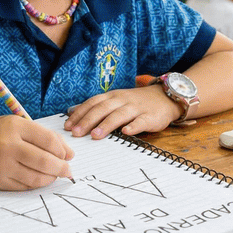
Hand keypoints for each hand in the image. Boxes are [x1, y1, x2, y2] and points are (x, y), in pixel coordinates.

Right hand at [0, 115, 74, 190]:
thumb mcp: (21, 125)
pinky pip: (25, 187)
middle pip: (44, 162)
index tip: (68, 156)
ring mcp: (2, 166)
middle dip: (61, 168)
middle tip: (67, 171)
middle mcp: (7, 146)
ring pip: (36, 179)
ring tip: (54, 174)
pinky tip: (40, 178)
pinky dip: (37, 184)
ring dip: (51, 178)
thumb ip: (46, 137)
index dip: (62, 151)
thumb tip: (70, 155)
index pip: (48, 141)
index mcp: (15, 127)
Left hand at [64, 85, 181, 138]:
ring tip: (95, 135)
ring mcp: (136, 108)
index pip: (92, 103)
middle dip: (88, 121)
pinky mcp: (150, 117)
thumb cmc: (135, 102)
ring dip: (106, 125)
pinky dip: (133, 126)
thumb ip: (97, 106)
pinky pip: (141, 121)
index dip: (79, 114)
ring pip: (119, 115)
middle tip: (76, 133)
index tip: (67, 126)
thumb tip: (73, 113)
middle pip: (102, 109)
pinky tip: (126, 132)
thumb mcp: (115, 100)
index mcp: (112, 96)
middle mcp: (122, 100)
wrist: (165, 97)